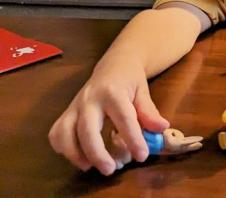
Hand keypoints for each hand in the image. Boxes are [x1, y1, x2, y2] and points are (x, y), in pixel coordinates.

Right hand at [48, 54, 168, 174]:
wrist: (114, 64)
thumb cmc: (130, 79)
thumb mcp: (143, 91)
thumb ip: (149, 111)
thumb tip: (161, 128)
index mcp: (113, 92)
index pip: (124, 118)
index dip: (133, 139)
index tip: (142, 156)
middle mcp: (90, 98)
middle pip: (87, 129)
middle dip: (97, 153)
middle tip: (110, 169)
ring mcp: (75, 105)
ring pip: (65, 132)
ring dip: (75, 154)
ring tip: (91, 167)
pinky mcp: (66, 112)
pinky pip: (56, 132)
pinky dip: (63, 147)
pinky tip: (78, 155)